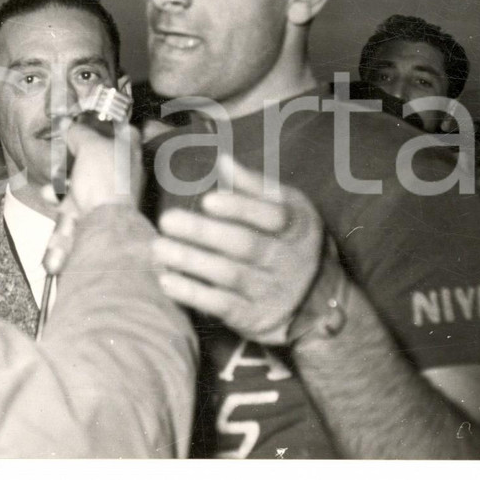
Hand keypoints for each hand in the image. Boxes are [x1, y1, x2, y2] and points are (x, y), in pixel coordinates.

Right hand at [41, 120, 142, 275]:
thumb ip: (79, 132)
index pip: (126, 130)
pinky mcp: (94, 213)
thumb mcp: (90, 146)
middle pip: (101, 156)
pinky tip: (49, 194)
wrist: (103, 225)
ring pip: (84, 180)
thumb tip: (68, 123)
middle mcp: (124, 173)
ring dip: (64, 177)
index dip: (109, 123)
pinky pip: (74, 201)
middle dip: (77, 152)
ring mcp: (109, 194)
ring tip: (53, 174)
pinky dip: (59, 197)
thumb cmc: (106, 181)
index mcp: (131, 152)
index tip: (91, 120)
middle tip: (64, 147)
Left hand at [152, 154, 323, 344]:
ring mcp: (271, 291)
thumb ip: (256, 187)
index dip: (240, 208)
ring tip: (159, 248)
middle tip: (167, 220)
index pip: (273, 217)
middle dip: (203, 233)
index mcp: (297, 227)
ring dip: (190, 261)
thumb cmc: (292, 242)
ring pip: (228, 275)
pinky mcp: (254, 318)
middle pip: (245, 245)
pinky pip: (221, 306)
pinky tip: (167, 281)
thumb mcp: (289, 209)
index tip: (208, 201)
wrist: (320, 303)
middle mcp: (287, 260)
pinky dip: (193, 294)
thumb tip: (223, 161)